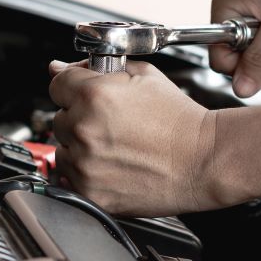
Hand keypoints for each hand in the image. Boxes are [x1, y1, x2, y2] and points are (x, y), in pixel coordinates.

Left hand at [48, 60, 218, 216]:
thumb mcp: (142, 75)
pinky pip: (69, 179)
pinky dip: (84, 174)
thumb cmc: (179, 120)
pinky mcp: (90, 192)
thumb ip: (95, 68)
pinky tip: (111, 167)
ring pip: (61, 150)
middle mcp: (85, 129)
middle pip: (58, 118)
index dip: (73, 89)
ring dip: (79, 148)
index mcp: (94, 95)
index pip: (56, 84)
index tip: (85, 97)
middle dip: (79, 119)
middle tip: (110, 125)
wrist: (204, 159)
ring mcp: (85, 165)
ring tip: (113, 148)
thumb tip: (59, 68)